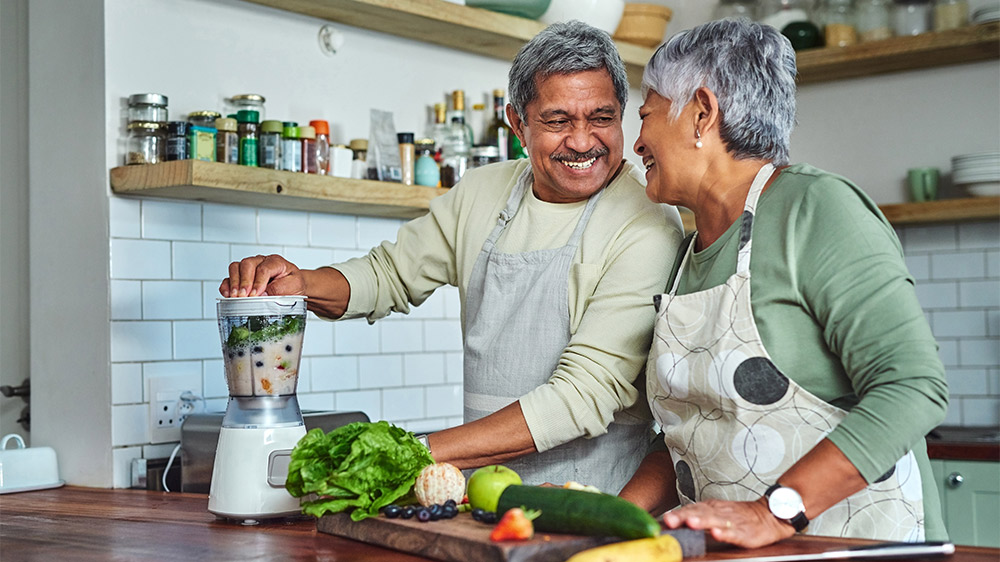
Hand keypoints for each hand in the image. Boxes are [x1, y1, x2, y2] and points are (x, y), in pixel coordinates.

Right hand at [220, 254, 303, 297]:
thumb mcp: (293, 286)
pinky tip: (228, 295)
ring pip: (236, 267)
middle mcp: (261, 261)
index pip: (264, 269)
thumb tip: (262, 295)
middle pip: (247, 264)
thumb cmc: (293, 284)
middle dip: (244, 281)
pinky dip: (226, 286)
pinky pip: (229, 277)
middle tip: (243, 296)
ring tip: (235, 296)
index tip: (255, 294)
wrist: (293, 286)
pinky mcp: (242, 277)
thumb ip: (279, 288)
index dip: (258, 282)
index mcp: (275, 262)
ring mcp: (250, 268)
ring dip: (234, 282)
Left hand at [661, 498, 794, 548]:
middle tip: (671, 520)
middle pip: (698, 512)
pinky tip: (717, 533)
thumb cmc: (738, 516)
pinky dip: (725, 532)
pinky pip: (733, 531)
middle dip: (684, 516)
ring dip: (701, 521)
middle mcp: (719, 512)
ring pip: (714, 520)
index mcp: (710, 507)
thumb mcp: (715, 512)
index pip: (691, 508)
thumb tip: (672, 521)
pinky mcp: (744, 531)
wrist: (768, 514)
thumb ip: (696, 515)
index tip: (664, 518)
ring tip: (690, 523)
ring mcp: (731, 521)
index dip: (677, 513)